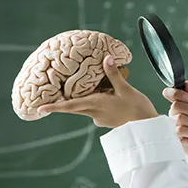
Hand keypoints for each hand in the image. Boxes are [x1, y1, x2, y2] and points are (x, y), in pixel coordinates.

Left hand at [38, 55, 158, 127]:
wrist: (147, 129)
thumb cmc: (137, 110)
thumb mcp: (126, 89)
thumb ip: (114, 74)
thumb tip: (106, 58)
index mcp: (96, 104)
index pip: (70, 106)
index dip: (54, 107)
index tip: (40, 109)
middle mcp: (94, 113)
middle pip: (74, 106)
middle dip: (64, 101)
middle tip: (52, 96)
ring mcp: (100, 118)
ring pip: (86, 106)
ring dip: (85, 97)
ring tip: (94, 86)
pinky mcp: (107, 120)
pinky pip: (96, 108)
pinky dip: (97, 100)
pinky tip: (108, 94)